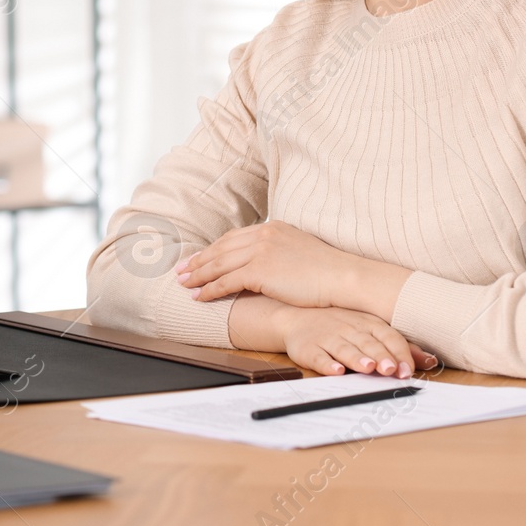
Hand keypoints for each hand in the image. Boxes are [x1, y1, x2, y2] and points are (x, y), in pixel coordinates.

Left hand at [177, 220, 409, 317]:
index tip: (199, 258)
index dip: (213, 249)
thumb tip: (269, 263)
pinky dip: (210, 290)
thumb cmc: (328, 271)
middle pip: (221, 248)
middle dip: (198, 260)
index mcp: (271, 228)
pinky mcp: (260, 270)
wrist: (344, 277)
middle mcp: (263, 235)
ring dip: (198, 275)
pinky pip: (227, 281)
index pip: (233, 238)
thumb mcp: (300, 251)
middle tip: (181, 270)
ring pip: (219, 264)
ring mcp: (260, 251)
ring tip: (183, 284)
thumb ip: (279, 252)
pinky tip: (199, 297)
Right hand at [275, 305, 438, 378]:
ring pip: (345, 349)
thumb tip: (431, 361)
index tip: (407, 369)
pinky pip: (318, 356)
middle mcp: (349, 329)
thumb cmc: (340, 326)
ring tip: (368, 368)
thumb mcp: (371, 331)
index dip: (398, 353)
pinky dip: (327, 364)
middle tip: (391, 369)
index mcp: (368, 324)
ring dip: (357, 358)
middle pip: (368, 344)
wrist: (295, 318)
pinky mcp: (308, 348)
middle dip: (381, 356)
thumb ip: (400, 347)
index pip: (388, 337)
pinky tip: (336, 370)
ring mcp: (327, 337)